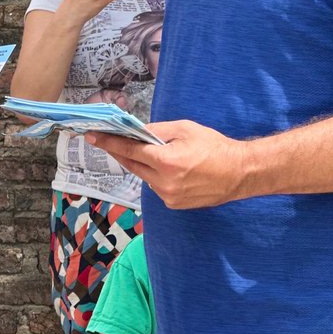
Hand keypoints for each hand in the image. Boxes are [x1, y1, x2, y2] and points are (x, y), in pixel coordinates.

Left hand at [87, 119, 248, 208]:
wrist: (240, 173)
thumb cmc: (215, 146)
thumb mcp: (185, 129)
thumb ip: (157, 131)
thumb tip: (137, 132)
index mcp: (167, 161)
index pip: (130, 150)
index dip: (109, 142)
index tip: (92, 136)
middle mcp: (164, 182)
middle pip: (132, 165)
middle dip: (119, 152)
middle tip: (105, 140)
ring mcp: (169, 196)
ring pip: (143, 177)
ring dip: (139, 164)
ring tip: (142, 151)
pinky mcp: (174, 204)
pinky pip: (156, 186)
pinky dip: (154, 175)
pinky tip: (163, 167)